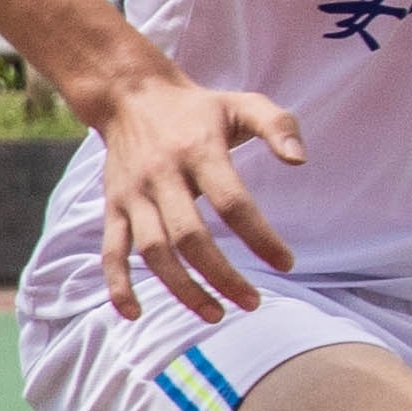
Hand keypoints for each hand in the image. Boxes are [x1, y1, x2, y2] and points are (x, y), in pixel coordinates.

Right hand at [91, 70, 306, 321]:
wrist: (130, 96)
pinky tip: (134, 314)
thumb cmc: (199, 108)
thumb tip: (300, 160)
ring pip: (153, 251)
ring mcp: (134, 195)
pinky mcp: (113, 207)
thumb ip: (278, 126)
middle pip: (189, 236)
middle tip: (252, 303)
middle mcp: (163, 175)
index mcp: (199, 150)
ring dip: (181, 288)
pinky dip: (118, 285)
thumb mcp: (244, 104)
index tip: (287, 263)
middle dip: (221, 276)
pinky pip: (111, 252)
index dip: (261, 237)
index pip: (233, 202)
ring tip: (215, 314)